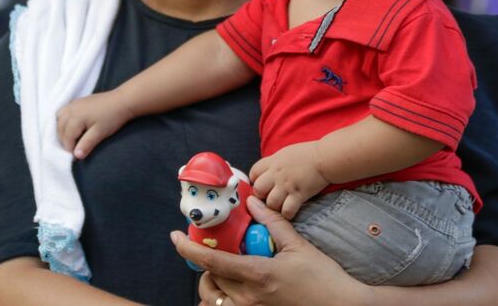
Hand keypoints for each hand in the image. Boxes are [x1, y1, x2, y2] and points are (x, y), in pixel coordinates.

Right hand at [55, 90, 133, 158]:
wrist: (123, 100)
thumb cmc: (113, 117)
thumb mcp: (100, 133)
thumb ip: (87, 144)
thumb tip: (76, 156)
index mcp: (75, 116)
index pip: (67, 137)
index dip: (69, 148)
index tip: (75, 157)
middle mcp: (71, 108)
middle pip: (60, 128)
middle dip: (64, 141)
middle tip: (74, 150)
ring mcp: (74, 103)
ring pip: (59, 119)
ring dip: (62, 130)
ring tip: (72, 140)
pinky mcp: (78, 101)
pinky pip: (63, 112)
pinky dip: (63, 121)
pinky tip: (71, 128)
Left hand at [173, 196, 368, 305]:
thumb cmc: (322, 277)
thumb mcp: (298, 245)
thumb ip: (272, 223)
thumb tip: (252, 202)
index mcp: (257, 276)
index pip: (212, 263)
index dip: (188, 249)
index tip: (175, 237)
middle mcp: (249, 299)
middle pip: (209, 282)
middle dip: (203, 266)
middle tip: (210, 251)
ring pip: (215, 301)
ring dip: (211, 285)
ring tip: (221, 270)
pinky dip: (222, 300)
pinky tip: (232, 287)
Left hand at [249, 142, 328, 219]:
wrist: (325, 158)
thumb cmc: (307, 154)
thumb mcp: (285, 153)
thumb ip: (274, 163)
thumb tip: (266, 173)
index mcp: (273, 161)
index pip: (254, 172)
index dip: (255, 180)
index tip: (261, 185)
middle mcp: (277, 174)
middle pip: (258, 190)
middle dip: (261, 196)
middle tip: (268, 197)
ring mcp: (287, 185)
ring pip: (271, 203)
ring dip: (274, 207)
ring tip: (280, 205)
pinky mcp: (299, 195)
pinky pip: (287, 210)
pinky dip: (287, 213)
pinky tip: (290, 211)